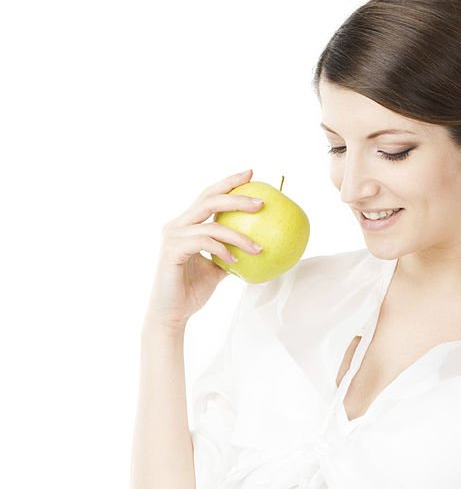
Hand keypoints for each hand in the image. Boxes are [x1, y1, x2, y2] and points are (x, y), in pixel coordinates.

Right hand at [145, 168, 264, 330]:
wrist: (172, 313)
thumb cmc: (191, 291)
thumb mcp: (217, 269)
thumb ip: (229, 253)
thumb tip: (256, 247)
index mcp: (186, 225)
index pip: (208, 196)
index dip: (229, 183)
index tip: (251, 175)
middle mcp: (177, 225)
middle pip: (209, 199)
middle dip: (237, 197)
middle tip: (261, 202)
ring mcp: (173, 236)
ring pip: (211, 225)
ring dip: (239, 235)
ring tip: (257, 248)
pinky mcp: (172, 250)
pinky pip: (204, 242)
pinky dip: (222, 250)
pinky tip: (235, 261)